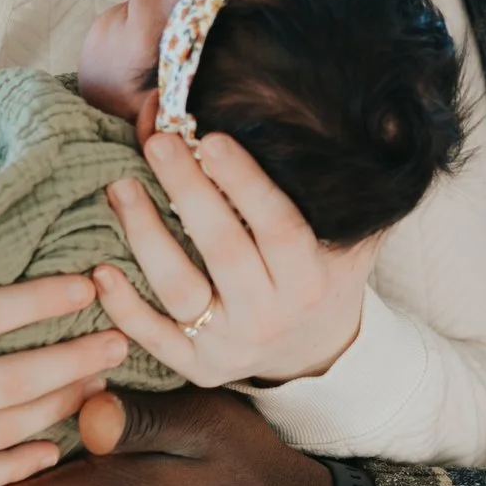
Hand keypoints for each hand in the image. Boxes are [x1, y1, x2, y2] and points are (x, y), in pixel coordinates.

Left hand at [99, 131, 379, 385]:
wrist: (313, 353)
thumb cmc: (325, 275)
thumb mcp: (355, 238)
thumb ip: (360, 191)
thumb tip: (385, 118)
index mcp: (312, 280)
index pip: (278, 226)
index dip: (245, 183)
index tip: (213, 139)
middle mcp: (271, 317)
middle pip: (222, 250)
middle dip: (188, 192)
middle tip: (158, 143)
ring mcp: (230, 346)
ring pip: (179, 289)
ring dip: (145, 235)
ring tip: (120, 186)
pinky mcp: (196, 368)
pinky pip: (153, 338)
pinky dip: (124, 307)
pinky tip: (99, 269)